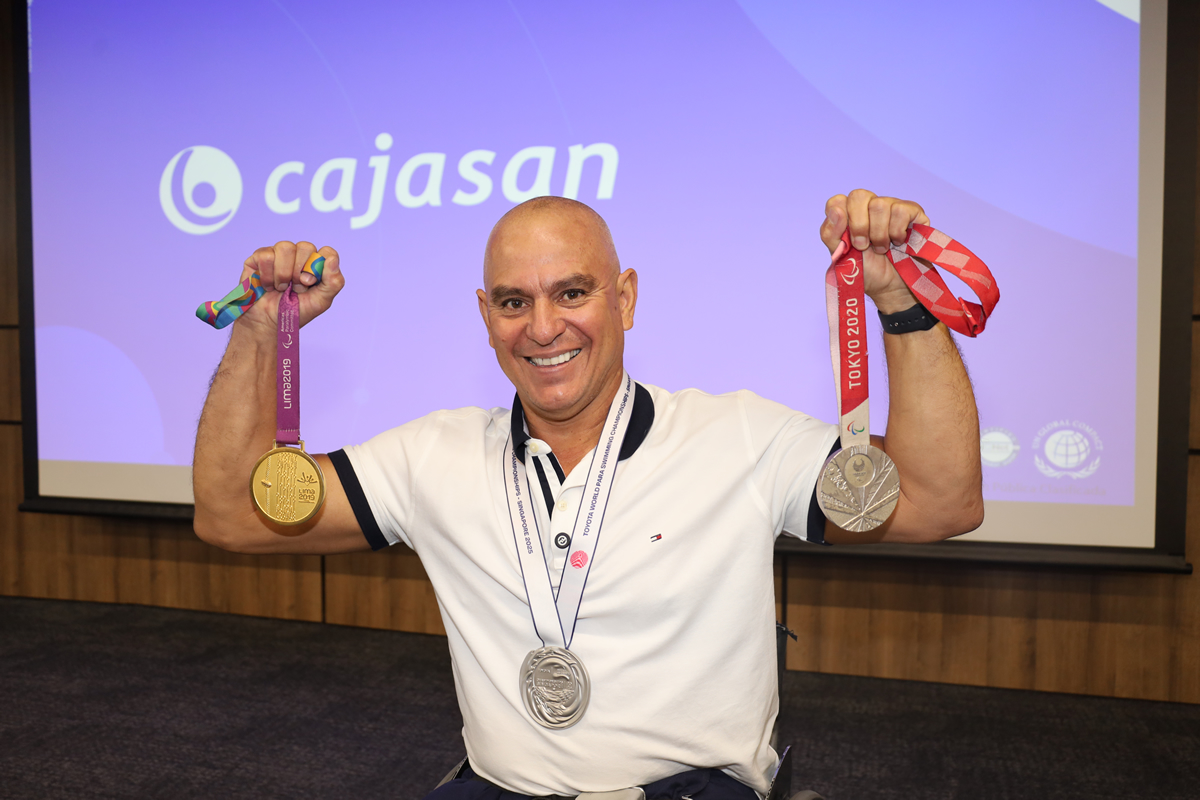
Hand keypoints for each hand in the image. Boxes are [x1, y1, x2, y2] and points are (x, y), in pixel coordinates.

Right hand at [237, 241, 343, 333]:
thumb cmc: (295, 311)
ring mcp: (279, 254)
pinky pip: (265, 256)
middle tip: (294, 288)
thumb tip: (332, 259)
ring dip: (283, 274)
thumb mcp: (321, 301)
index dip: (317, 266)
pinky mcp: (260, 257)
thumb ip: (333, 281)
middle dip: (299, 272)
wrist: (269, 322)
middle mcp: (299, 255)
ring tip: (281, 288)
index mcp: (316, 265)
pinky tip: (268, 286)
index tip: (309, 283)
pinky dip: (267, 276)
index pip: (326, 252)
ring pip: (285, 247)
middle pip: (305, 247)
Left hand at [819, 190, 928, 313]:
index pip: (837, 201)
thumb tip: (836, 209)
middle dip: (859, 226)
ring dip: (879, 234)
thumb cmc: (866, 271)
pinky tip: (898, 242)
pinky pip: (901, 210)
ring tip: (882, 248)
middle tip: (863, 246)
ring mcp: (891, 206)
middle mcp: (868, 206)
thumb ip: (830, 232)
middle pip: (859, 195)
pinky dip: (896, 232)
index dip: (841, 219)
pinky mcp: (912, 212)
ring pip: (880, 204)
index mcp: (848, 214)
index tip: (848, 241)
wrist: (891, 287)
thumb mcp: (841, 256)